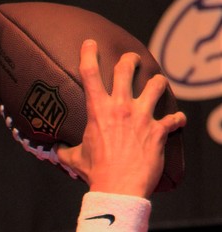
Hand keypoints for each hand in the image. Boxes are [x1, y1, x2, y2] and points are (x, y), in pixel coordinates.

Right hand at [56, 39, 185, 196]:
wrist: (118, 188)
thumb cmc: (95, 173)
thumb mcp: (75, 159)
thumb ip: (64, 150)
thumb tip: (53, 150)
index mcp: (98, 111)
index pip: (89, 72)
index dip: (88, 52)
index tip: (90, 42)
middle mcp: (121, 107)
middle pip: (126, 68)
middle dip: (130, 60)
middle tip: (131, 60)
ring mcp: (142, 117)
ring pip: (156, 85)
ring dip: (158, 83)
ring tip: (157, 84)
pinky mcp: (159, 131)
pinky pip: (174, 119)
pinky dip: (177, 120)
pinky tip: (177, 122)